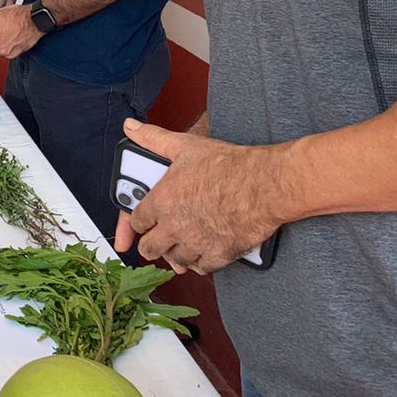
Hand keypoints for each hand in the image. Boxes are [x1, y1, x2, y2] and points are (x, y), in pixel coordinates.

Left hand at [113, 118, 283, 274]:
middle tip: (157, 239)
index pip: (135, 221)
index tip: (140, 223)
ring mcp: (196, 243)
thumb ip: (153, 139)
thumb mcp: (185, 146)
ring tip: (180, 244)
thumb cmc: (228, 165)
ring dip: (175, 253)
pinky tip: (200, 253)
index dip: (136, 223)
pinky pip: (200, 268)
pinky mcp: (218, 255)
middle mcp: (175, 226)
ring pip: (175, 260)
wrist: (264, 184)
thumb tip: (132, 128)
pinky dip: (199, 262)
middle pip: (149, 248)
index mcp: (162, 201)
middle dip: (151, 244)